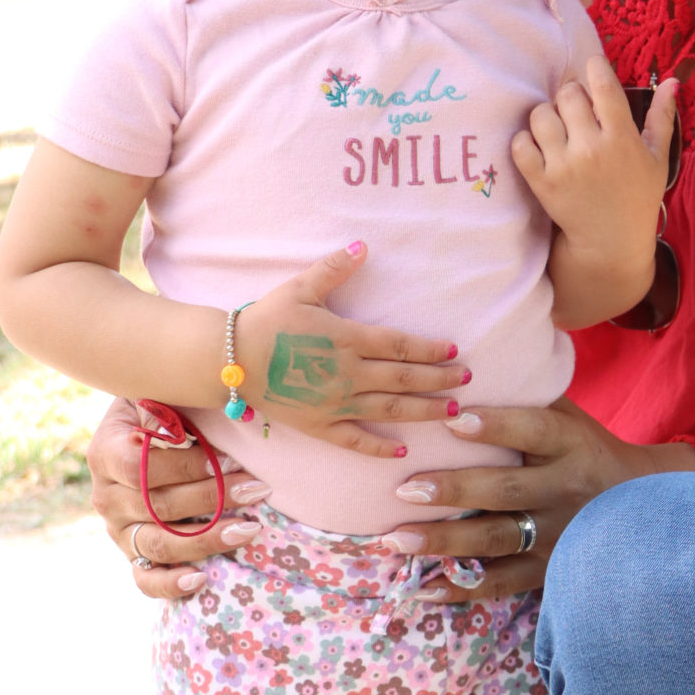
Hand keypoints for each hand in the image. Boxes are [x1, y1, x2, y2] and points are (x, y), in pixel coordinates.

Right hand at [88, 393, 271, 602]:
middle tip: (258, 489)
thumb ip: (164, 407)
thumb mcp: (156, 394)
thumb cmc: (160, 408)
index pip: (141, 468)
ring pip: (158, 544)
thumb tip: (186, 429)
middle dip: (213, 499)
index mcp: (105, 453)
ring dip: (207, 540)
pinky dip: (170, 585)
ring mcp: (118, 530)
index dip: (188, 467)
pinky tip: (201, 580)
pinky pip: (146, 580)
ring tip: (249, 529)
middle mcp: (106, 496)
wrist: (142, 432)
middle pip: (157, 507)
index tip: (233, 460)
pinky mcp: (133, 554)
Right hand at [237, 243, 466, 453]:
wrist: (229, 360)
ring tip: (451, 411)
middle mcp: (349, 374)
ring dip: (424, 411)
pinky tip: (402, 449)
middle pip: (404, 379)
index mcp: (348, 339)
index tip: (454, 351)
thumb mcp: (299, 288)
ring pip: (390, 410)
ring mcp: (336, 404)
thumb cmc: (265, 320)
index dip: (431, 350)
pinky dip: (380, 447)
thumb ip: (333, 269)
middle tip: (466, 380)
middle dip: (439, 380)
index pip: (401, 345)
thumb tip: (362, 246)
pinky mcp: (319, 426)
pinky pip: (355, 441)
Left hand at [379, 398, 682, 600]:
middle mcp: (565, 490)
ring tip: (397, 541)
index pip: (535, 431)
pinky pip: (502, 583)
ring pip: (497, 541)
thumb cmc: (587, 451)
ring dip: (444, 542)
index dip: (496, 426)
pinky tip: (422, 587)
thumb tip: (463, 367)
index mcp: (571, 445)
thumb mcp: (570, 418)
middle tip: (405, 490)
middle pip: (507, 491)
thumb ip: (528, 398)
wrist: (641, 506)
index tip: (453, 421)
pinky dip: (462, 588)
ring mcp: (558, 535)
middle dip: (454, 491)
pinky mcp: (550, 571)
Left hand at [512, 59, 676, 259]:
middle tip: (576, 109)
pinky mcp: (541, 182)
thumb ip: (662, 117)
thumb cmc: (637, 196)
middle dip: (571, 95)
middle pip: (567, 95)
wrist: (612, 242)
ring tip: (557, 128)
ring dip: (547, 115)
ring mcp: (563, 166)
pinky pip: (520, 145)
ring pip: (540, 115)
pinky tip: (539, 146)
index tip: (593, 68)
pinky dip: (525, 140)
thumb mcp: (658, 158)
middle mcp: (591, 149)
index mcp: (621, 138)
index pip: (602, 85)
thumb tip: (672, 80)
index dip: (595, 67)